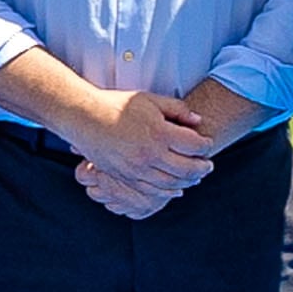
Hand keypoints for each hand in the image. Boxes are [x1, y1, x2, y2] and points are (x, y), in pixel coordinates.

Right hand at [68, 86, 219, 213]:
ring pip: (172, 184)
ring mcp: (136, 168)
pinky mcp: (125, 177)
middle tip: (209, 165)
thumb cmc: (116, 105)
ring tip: (195, 177)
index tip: (208, 143)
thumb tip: (198, 121)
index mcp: (159, 132)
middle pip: (187, 169)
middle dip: (202, 168)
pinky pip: (152, 190)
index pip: (194, 145)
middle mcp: (149, 154)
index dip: (206, 145)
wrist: (84, 117)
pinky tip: (175, 188)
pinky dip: (167, 192)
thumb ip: (177, 109)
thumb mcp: (149, 99)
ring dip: (188, 182)